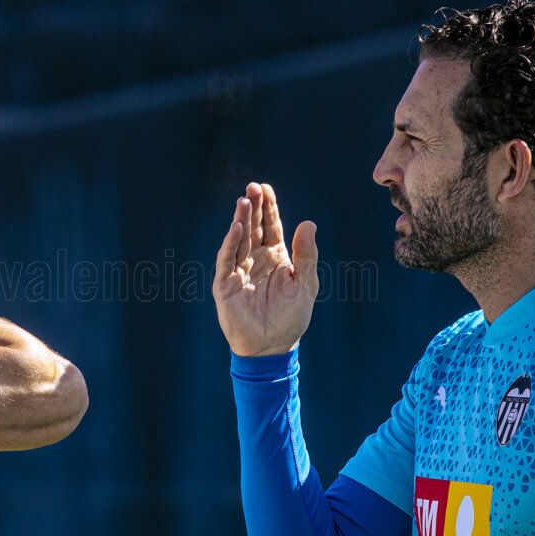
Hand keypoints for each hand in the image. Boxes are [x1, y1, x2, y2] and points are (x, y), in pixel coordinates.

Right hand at [213, 182, 318, 356]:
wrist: (272, 348)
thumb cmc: (290, 317)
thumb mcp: (305, 284)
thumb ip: (307, 254)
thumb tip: (309, 223)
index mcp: (275, 256)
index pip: (271, 226)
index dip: (268, 207)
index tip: (265, 188)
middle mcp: (256, 259)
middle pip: (254, 227)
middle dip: (253, 207)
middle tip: (253, 187)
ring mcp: (239, 270)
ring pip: (239, 239)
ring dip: (241, 220)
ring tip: (244, 201)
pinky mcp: (225, 284)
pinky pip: (227, 259)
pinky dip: (230, 243)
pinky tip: (237, 228)